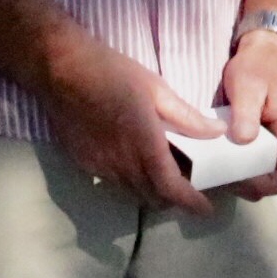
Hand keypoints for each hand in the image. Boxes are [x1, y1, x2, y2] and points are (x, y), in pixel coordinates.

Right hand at [31, 22, 219, 214]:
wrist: (59, 69)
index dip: (191, 203)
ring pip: (131, 194)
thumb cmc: (111, 72)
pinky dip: (130, 182)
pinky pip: (113, 183)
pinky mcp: (84, 164)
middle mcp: (121, 164)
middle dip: (173, 200)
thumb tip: (217, 132)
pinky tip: (133, 161)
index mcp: (144, 145)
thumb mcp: (157, 89)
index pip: (171, 189)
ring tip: (163, 174)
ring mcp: (99, 167)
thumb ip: (188, 117)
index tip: (205, 208)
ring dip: (150, 192)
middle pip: (152, 198)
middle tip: (188, 187)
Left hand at [219, 28, 276, 198]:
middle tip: (220, 177)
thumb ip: (246, 113)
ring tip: (215, 170)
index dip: (268, 186)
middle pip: (275, 180)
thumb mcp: (248, 86)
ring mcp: (274, 140)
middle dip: (250, 185)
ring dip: (242, 177)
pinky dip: (237, 165)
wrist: (263, 50)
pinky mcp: (261, 137)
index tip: (241, 180)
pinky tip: (216, 159)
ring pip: (264, 172)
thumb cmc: (258, 66)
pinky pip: (253, 159)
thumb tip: (244, 141)